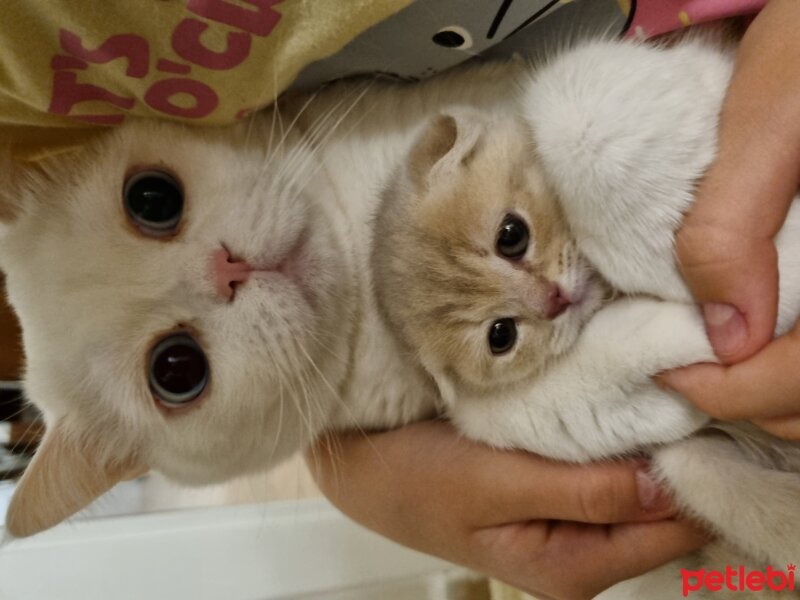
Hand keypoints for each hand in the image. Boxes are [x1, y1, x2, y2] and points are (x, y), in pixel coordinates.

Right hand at [308, 421, 706, 599]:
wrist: (363, 464)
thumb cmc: (413, 478)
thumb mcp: (493, 484)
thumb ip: (580, 491)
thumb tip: (665, 487)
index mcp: (568, 568)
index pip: (666, 530)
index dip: (687, 472)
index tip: (686, 410)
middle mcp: (577, 557)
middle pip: (659, 510)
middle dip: (665, 453)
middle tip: (658, 386)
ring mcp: (566, 526)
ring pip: (635, 486)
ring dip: (638, 440)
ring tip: (631, 388)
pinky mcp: (553, 497)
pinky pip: (604, 469)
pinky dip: (611, 436)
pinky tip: (605, 406)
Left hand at [661, 0, 799, 438]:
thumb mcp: (772, 124)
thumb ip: (737, 225)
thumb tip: (726, 333)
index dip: (737, 392)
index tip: (672, 371)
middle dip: (752, 398)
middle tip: (685, 366)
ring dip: (774, 391)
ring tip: (715, 360)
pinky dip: (790, 367)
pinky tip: (755, 337)